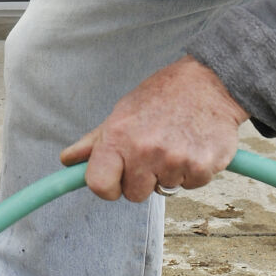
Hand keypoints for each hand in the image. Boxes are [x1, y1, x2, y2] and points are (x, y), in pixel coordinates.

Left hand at [59, 56, 247, 202]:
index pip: (99, 185)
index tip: (116, 180)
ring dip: (170, 173)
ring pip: (165, 189)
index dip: (107, 187)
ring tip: (176, 142)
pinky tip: (194, 145)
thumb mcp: (122, 112)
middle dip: (142, 179)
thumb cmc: (161, 96)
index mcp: (119, 137)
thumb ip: (94, 143)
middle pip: (134, 194)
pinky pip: (191, 186)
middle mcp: (145, 151)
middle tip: (153, 152)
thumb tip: (67, 161)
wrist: (208, 81)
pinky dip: (193, 171)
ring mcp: (175, 160)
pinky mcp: (203, 167)